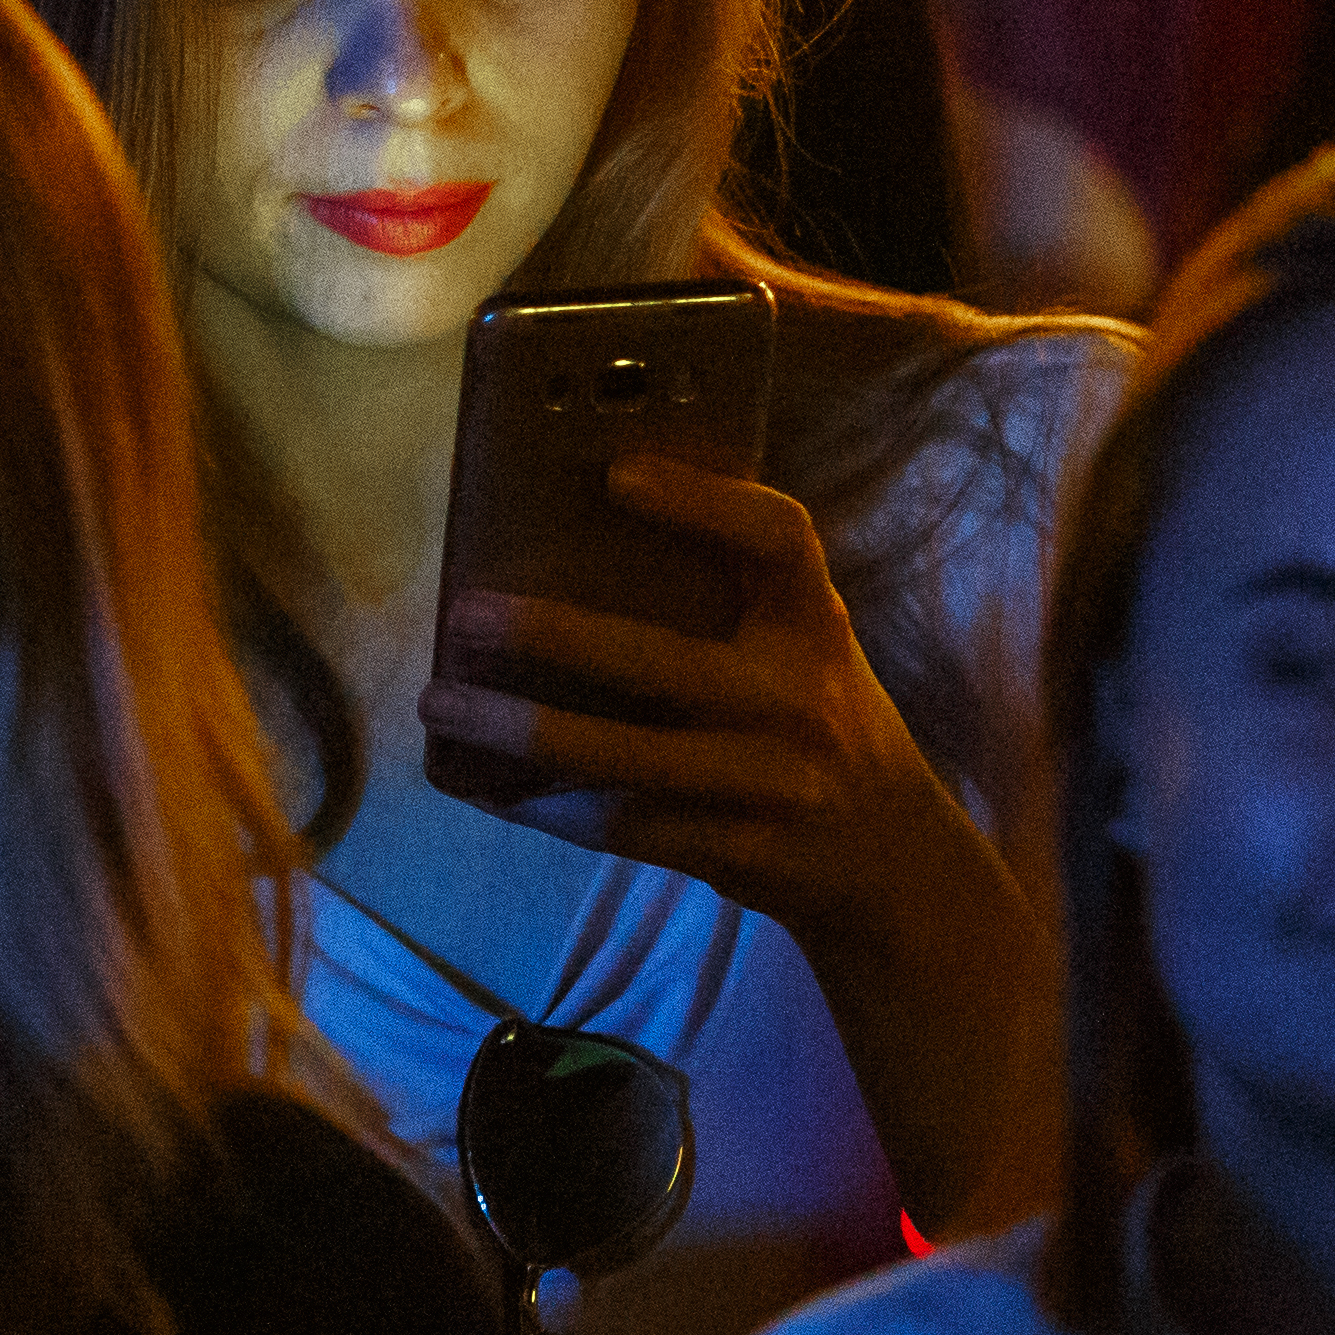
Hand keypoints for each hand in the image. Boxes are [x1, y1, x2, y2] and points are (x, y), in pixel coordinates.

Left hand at [421, 454, 988, 951]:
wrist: (894, 861)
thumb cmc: (816, 724)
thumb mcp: (804, 649)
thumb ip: (732, 603)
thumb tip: (571, 543)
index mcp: (815, 625)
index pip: (779, 539)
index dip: (704, 500)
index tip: (616, 474)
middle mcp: (800, 698)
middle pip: (663, 661)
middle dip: (551, 637)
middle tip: (463, 613)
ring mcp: (772, 783)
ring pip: (624, 759)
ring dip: (518, 732)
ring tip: (440, 704)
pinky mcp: (742, 852)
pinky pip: (624, 827)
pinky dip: (545, 807)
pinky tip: (486, 785)